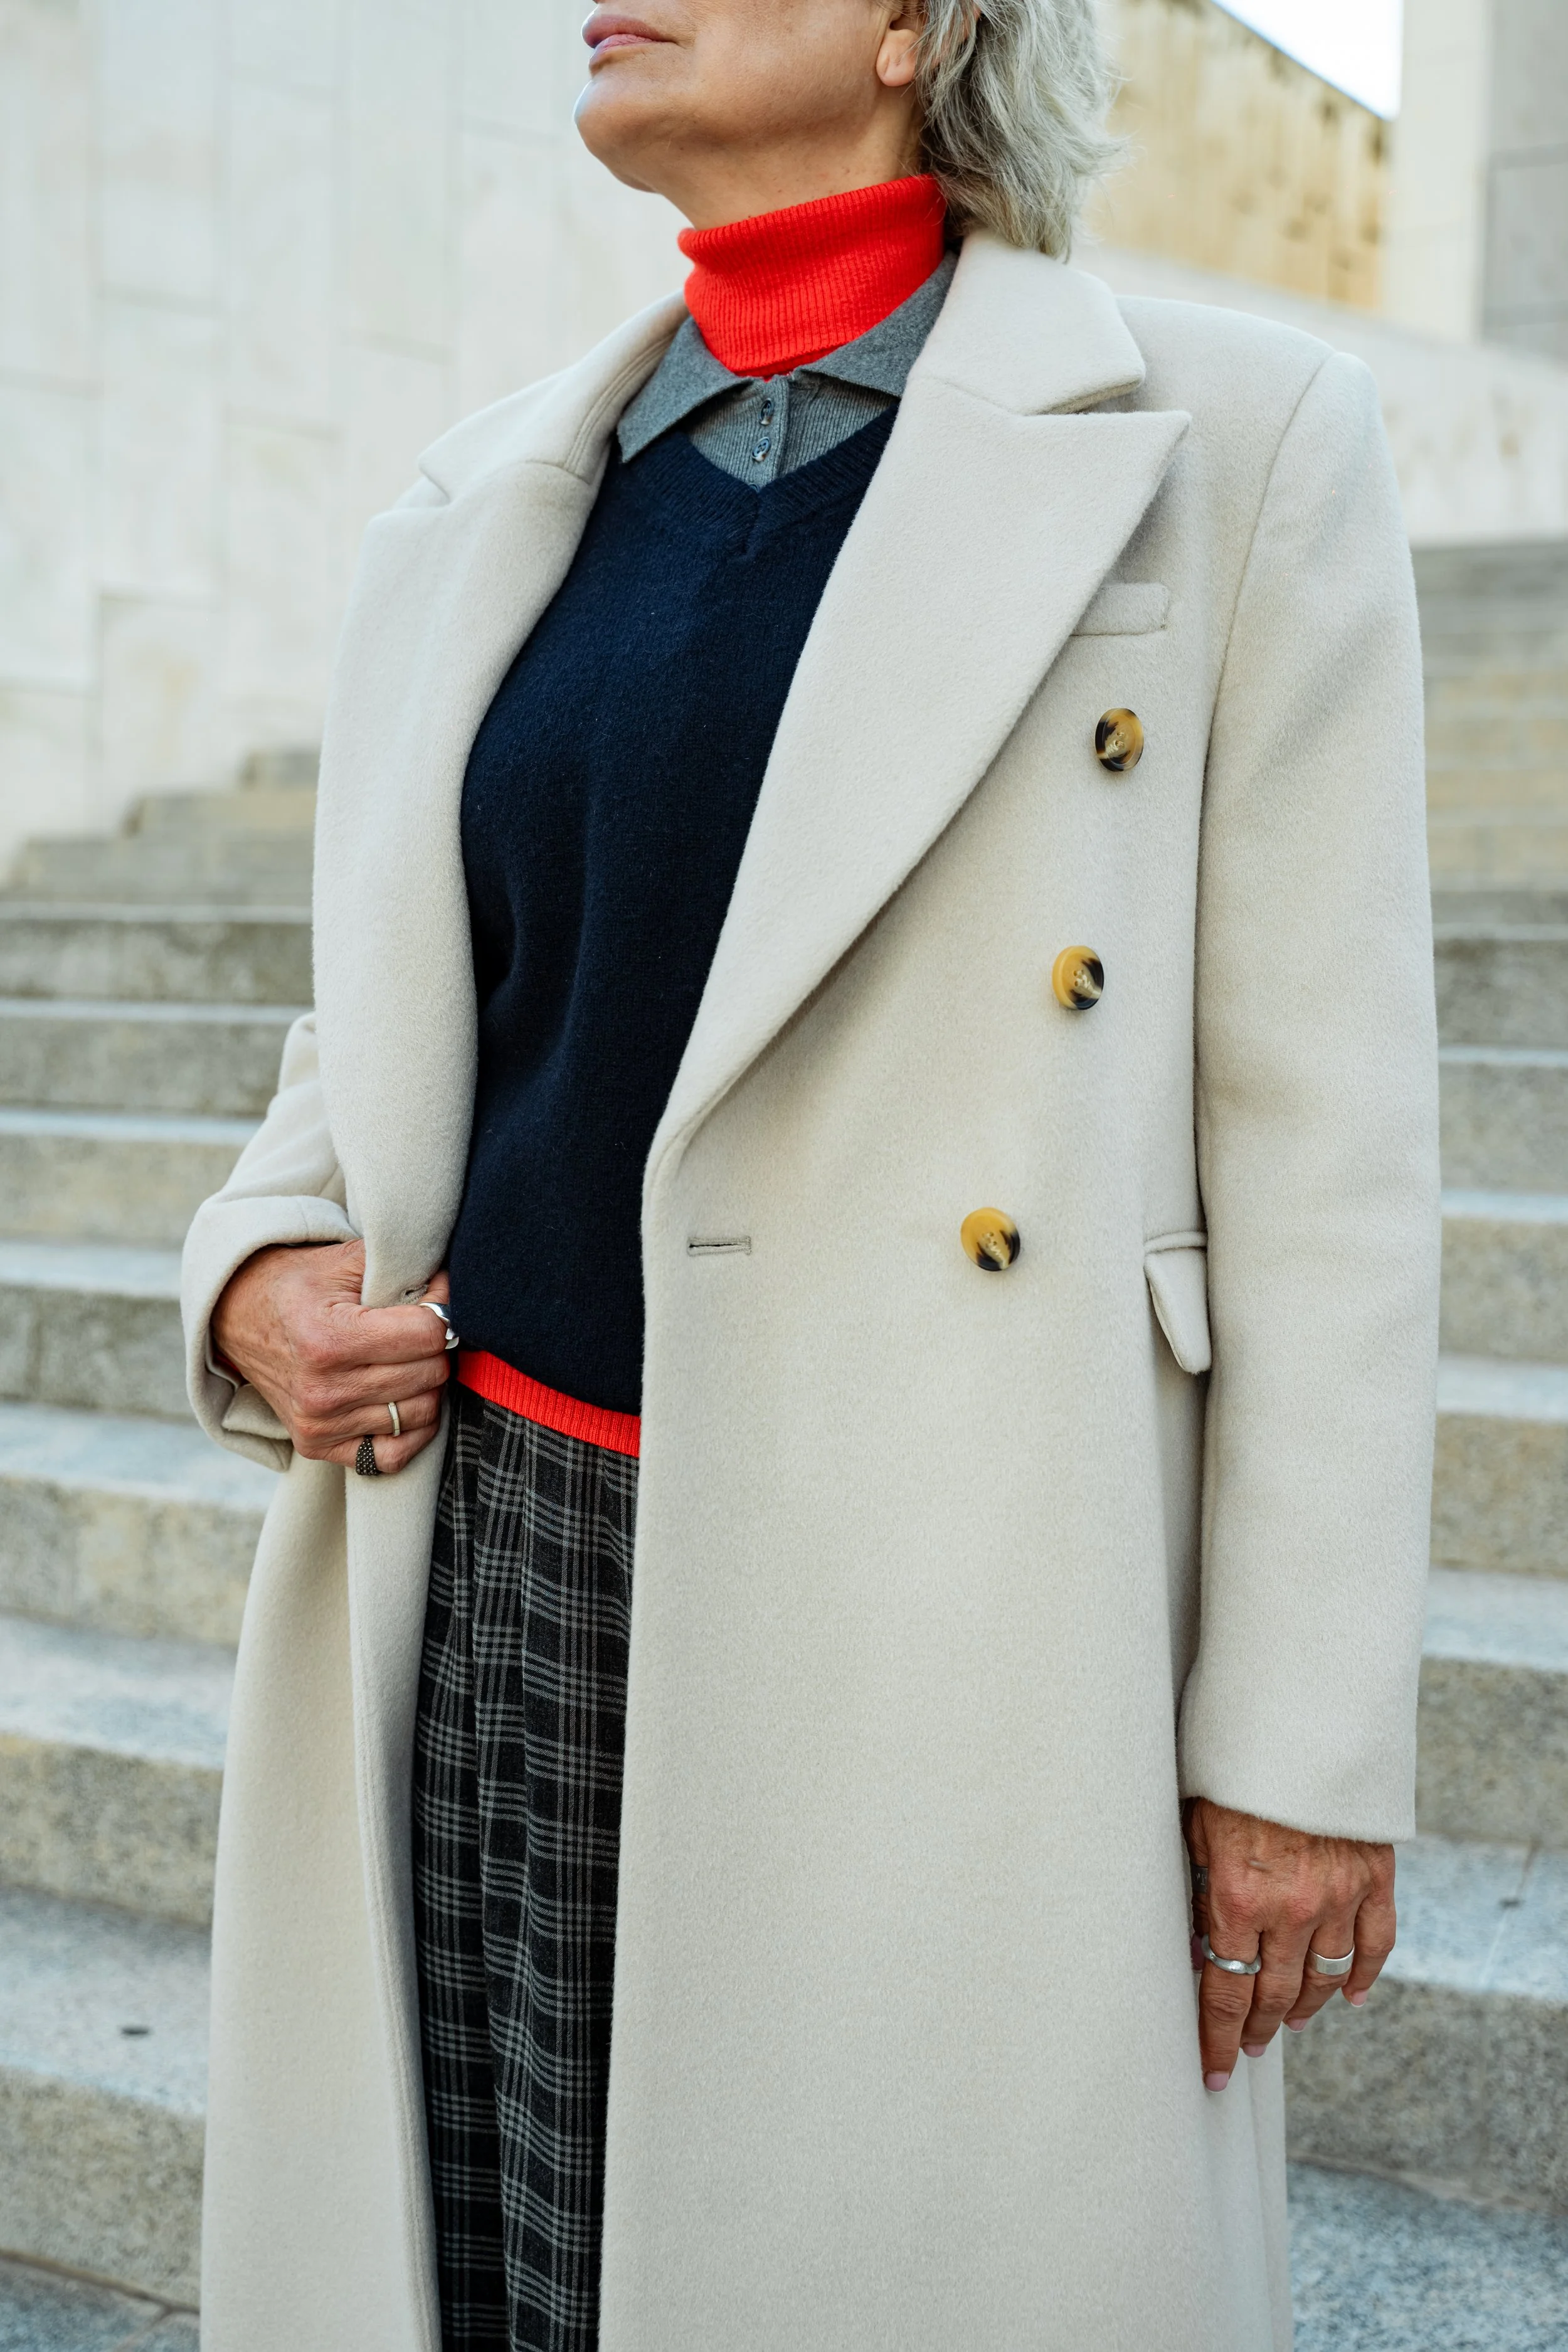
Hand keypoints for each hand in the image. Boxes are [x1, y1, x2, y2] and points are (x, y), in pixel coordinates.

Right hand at [211, 1239, 452, 1474]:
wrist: (237, 1316)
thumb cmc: (297, 1286)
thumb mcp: (344, 1262)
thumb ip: (403, 1269)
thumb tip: (455, 1289)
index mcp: (329, 1340)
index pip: (427, 1335)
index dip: (442, 1312)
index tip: (433, 1301)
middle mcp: (322, 1390)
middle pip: (429, 1375)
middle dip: (435, 1348)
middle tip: (419, 1331)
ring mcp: (319, 1424)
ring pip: (420, 1413)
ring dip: (426, 1386)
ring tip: (406, 1361)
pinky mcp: (316, 1445)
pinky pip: (392, 1456)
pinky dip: (410, 1431)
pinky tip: (402, 1401)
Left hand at [1185, 1798, 1394, 2092]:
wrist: (1298, 1726)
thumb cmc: (1230, 1771)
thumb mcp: (1194, 1828)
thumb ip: (1198, 1890)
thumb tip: (1195, 1946)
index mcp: (1237, 1899)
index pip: (1226, 1993)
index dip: (1219, 2038)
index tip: (1214, 2070)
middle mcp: (1290, 1909)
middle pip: (1274, 1993)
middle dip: (1257, 2027)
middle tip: (1248, 2046)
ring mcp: (1338, 1897)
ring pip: (1323, 1978)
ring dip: (1303, 2006)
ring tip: (1288, 2021)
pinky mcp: (1374, 1878)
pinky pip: (1374, 1945)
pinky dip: (1364, 1976)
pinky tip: (1351, 1997)